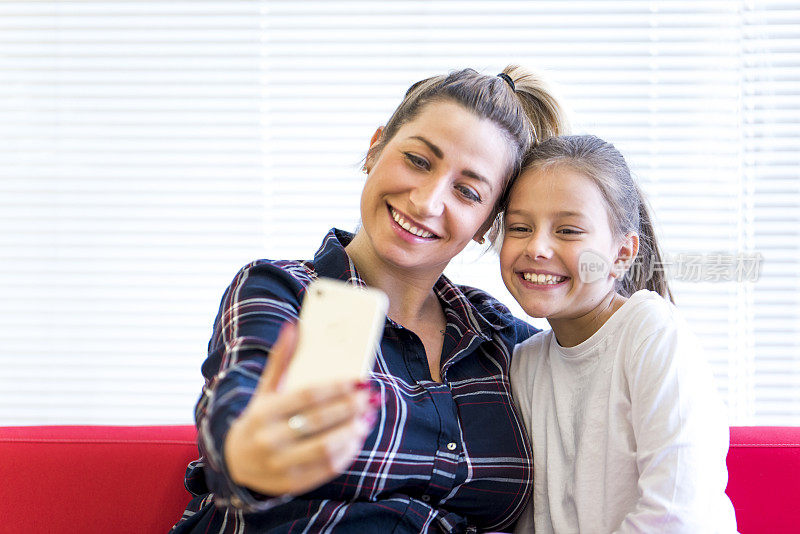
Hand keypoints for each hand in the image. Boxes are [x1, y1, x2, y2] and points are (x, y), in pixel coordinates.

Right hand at [224, 322, 379, 495]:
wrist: (235, 463)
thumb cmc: (259, 419)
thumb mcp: (265, 390)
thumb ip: (281, 360)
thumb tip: (293, 326)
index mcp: (263, 413)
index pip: (307, 396)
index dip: (336, 387)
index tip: (359, 380)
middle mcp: (270, 440)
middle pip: (320, 421)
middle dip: (350, 407)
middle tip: (369, 396)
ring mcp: (281, 465)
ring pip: (327, 448)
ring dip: (353, 431)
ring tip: (367, 416)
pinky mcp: (293, 483)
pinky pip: (328, 468)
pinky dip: (348, 451)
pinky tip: (358, 436)